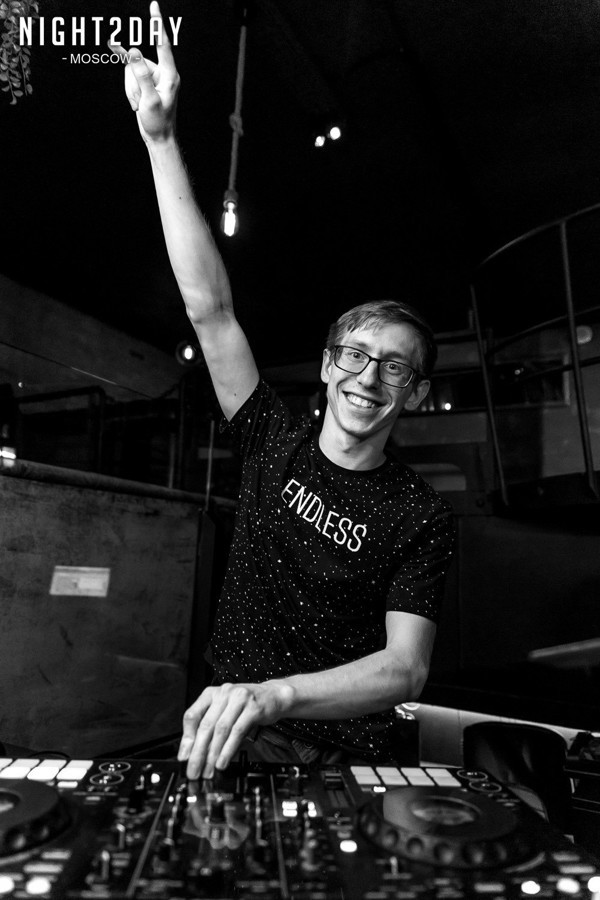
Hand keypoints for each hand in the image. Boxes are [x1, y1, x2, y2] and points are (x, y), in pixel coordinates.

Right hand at [110, 1, 178, 142]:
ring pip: (130, 72)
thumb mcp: (149, 99)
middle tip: (139, 102)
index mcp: (170, 75)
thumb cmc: (159, 122)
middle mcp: (162, 74)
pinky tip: (137, 105)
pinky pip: (129, 80)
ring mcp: (152, 79)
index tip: (154, 5)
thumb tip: (134, 52)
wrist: (158, 138)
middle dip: (133, 83)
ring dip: (131, 90)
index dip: (157, 24)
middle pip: (137, 62)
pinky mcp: (145, 84)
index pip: (162, 44)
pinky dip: (130, 93)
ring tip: (140, 105)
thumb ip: (141, 75)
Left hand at [178, 681, 294, 778]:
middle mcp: (223, 693)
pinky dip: (228, 749)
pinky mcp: (253, 708)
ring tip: (208, 770)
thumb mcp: (225, 712)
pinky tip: (223, 761)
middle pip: (206, 726)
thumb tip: (196, 753)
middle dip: (198, 752)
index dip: (186, 739)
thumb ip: (211, 728)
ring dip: (213, 754)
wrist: (274, 696)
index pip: (192, 716)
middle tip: (194, 769)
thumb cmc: (247, 706)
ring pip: (220, 730)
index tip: (184, 757)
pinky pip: (237, 731)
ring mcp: (238, 699)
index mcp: (211, 694)